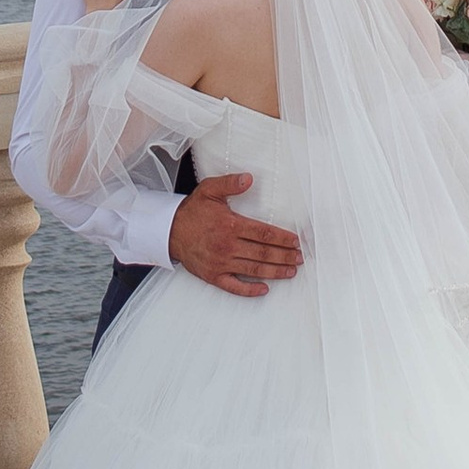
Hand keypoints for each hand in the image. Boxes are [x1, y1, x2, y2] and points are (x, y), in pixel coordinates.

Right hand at [169, 174, 303, 297]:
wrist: (168, 232)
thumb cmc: (191, 211)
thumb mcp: (209, 190)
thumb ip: (229, 184)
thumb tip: (249, 178)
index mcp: (230, 225)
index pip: (264, 233)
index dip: (282, 238)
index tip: (296, 241)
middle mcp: (227, 246)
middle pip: (263, 253)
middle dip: (285, 256)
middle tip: (300, 258)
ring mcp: (221, 263)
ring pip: (254, 270)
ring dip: (275, 271)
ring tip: (291, 271)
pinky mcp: (213, 276)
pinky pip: (235, 287)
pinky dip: (250, 290)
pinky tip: (264, 289)